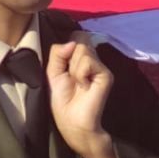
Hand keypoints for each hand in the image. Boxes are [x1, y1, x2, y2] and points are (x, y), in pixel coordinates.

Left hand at [47, 36, 122, 157]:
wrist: (71, 121)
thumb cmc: (61, 99)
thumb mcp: (52, 72)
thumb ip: (58, 52)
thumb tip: (72, 42)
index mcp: (79, 58)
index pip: (75, 36)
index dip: (66, 47)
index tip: (63, 64)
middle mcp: (92, 59)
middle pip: (78, 38)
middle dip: (68, 58)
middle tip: (70, 77)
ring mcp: (100, 66)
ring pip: (81, 48)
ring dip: (73, 68)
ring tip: (77, 83)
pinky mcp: (106, 74)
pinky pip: (87, 61)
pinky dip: (80, 73)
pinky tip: (84, 86)